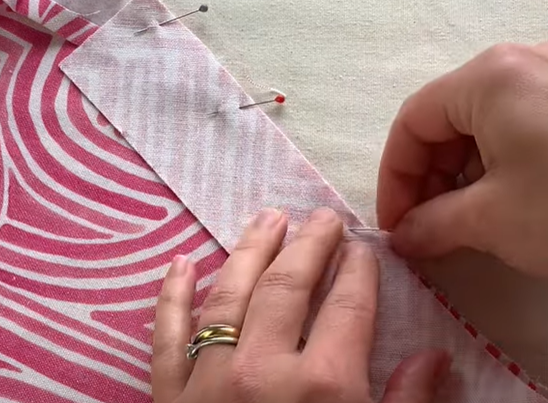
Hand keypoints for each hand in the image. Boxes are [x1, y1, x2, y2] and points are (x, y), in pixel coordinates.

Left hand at [153, 208, 448, 402]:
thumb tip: (436, 358)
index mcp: (322, 387)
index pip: (347, 307)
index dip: (358, 272)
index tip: (362, 247)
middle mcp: (262, 369)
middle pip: (287, 287)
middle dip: (309, 246)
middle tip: (320, 217)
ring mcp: (207, 378)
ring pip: (229, 294)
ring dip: (249, 250)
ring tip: (266, 216)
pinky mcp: (166, 395)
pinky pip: (164, 333)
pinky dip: (170, 295)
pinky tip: (179, 261)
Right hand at [377, 43, 547, 276]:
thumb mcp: (494, 219)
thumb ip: (432, 225)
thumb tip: (403, 239)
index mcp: (487, 77)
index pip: (411, 122)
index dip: (394, 178)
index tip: (395, 227)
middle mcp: (520, 64)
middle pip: (447, 121)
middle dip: (430, 180)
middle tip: (428, 231)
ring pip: (484, 127)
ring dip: (464, 178)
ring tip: (468, 224)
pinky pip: (521, 130)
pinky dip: (501, 169)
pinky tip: (510, 206)